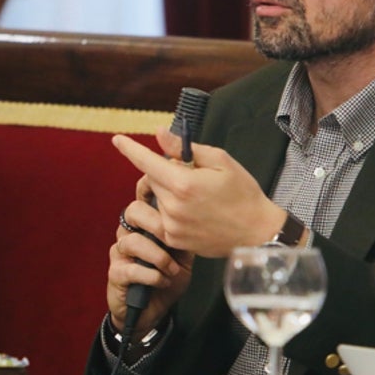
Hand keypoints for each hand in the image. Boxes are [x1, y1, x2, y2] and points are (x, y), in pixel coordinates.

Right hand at [106, 204, 192, 334]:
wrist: (152, 312)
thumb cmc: (167, 280)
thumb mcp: (184, 257)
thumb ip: (186, 238)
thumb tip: (198, 221)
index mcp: (143, 225)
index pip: (142, 199)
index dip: (151, 192)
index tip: (171, 201)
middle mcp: (128, 234)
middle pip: (133, 211)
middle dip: (157, 223)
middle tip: (174, 239)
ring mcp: (119, 253)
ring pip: (133, 241)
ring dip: (158, 256)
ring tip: (172, 270)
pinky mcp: (116, 274)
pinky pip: (131, 269)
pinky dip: (151, 276)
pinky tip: (162, 281)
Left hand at [111, 129, 286, 257]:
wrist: (257, 232)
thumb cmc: (243, 192)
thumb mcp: (221, 161)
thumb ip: (185, 148)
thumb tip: (159, 134)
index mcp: (183, 183)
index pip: (147, 161)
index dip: (130, 149)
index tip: (117, 139)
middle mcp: (172, 206)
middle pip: (152, 178)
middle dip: (164, 171)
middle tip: (190, 173)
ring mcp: (171, 226)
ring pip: (156, 198)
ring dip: (167, 191)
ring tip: (194, 196)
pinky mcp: (173, 240)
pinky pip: (160, 217)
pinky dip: (170, 209)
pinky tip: (193, 211)